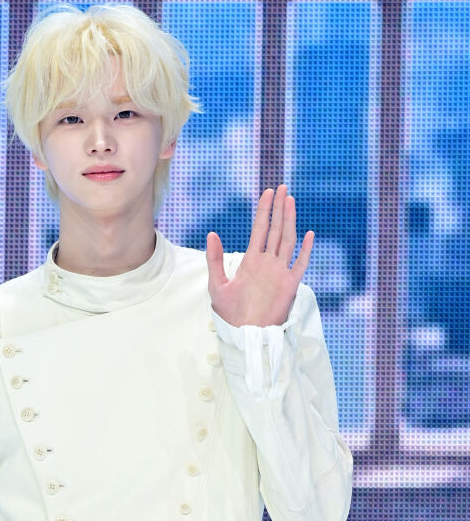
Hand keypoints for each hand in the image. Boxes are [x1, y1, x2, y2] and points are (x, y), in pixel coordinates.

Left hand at [205, 184, 313, 327]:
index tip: (267, 192)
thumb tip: (212, 234)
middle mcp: (268, 262)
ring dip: (290, 221)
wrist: (245, 332)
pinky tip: (309, 233)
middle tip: (282, 187)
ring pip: (288, 240)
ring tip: (290, 201)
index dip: (264, 210)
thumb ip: (215, 260)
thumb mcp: (217, 284)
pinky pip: (300, 263)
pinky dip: (306, 249)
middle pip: (276, 229)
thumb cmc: (229, 312)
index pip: (260, 229)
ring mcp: (280, 272)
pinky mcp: (290, 285)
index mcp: (251, 260)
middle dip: (279, 208)